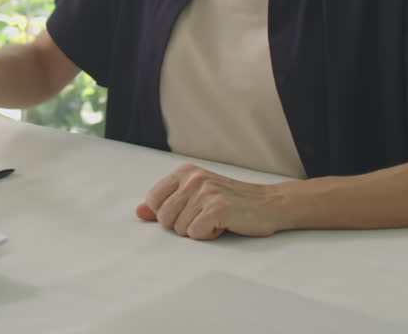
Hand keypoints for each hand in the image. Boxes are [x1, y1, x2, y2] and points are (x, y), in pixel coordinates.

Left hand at [135, 164, 290, 239]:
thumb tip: (138, 211)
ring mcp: (206, 192)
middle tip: (205, 217)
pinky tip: (223, 226)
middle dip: (182, 225)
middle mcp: (193, 178)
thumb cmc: (231, 201)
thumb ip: (165, 202)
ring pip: (180, 229)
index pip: (153, 200)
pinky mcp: (218, 208)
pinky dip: (209, 236)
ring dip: (198, 231)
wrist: (269, 204)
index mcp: (184, 172)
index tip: (188, 211)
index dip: (167, 214)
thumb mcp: (195, 196)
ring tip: (216, 220)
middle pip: (164, 218)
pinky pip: (196, 234)